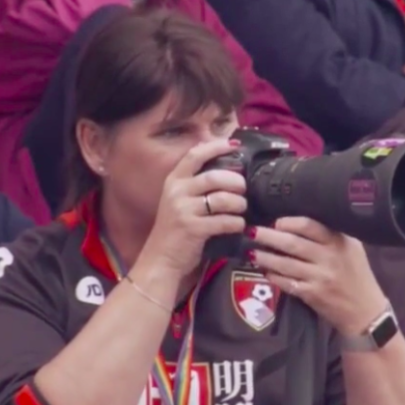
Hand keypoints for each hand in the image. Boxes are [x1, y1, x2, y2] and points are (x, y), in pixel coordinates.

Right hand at [141, 139, 246, 275]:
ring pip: (222, 199)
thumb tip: (229, 172)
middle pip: (214, 176)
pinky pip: (224, 221)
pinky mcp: (193, 229)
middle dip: (236, 181)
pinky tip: (238, 225)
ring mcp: (183, 210)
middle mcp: (177, 192)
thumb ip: (197, 186)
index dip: (216, 147)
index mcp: (173, 181)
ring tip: (242, 209)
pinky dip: (236, 223)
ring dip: (239, 203)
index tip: (234, 145)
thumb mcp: (179, 202)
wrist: (160, 259)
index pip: (195, 155)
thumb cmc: (175, 230)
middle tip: (244, 189)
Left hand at [248, 217, 388, 335]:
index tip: (275, 221)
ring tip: (250, 252)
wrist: (366, 310)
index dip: (288, 222)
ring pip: (286, 264)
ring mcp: (320, 278)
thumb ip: (331, 234)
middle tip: (251, 231)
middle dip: (268, 236)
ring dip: (265, 257)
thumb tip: (299, 221)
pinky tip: (265, 271)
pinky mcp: (312, 295)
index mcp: (339, 242)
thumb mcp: (352, 248)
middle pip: (292, 243)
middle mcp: (329, 258)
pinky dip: (274, 276)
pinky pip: (287, 283)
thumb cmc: (357, 275)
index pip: (309, 225)